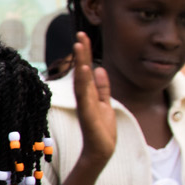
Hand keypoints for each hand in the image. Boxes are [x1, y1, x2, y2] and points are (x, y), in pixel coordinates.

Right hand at [70, 33, 116, 166]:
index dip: (85, 52)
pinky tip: (85, 68)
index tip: (83, 36)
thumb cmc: (102, 129)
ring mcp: (85, 104)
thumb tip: (99, 68)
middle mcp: (84, 96)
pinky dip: (84, 81)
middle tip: (80, 33)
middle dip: (82, 52)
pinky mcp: (88, 113)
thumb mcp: (105, 103)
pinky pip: (85, 94)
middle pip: (82, 70)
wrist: (101, 151)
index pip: (86, 68)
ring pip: (81, 79)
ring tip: (79, 44)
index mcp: (88, 93)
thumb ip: (102, 87)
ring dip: (80, 61)